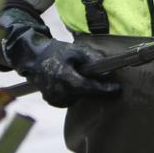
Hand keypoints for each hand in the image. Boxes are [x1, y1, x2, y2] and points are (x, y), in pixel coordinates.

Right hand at [2, 23, 121, 107]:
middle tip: (100, 78)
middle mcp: (58, 91)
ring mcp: (54, 98)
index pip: (88, 87)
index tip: (118, 89)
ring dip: (83, 90)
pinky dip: (74, 93)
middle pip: (85, 94)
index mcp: (64, 77)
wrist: (35, 58)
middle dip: (94, 87)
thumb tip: (108, 72)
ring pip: (78, 98)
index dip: (104, 89)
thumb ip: (93, 59)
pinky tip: (70, 82)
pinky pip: (70, 100)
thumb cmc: (57, 52)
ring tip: (77, 75)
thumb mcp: (76, 50)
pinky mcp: (52, 102)